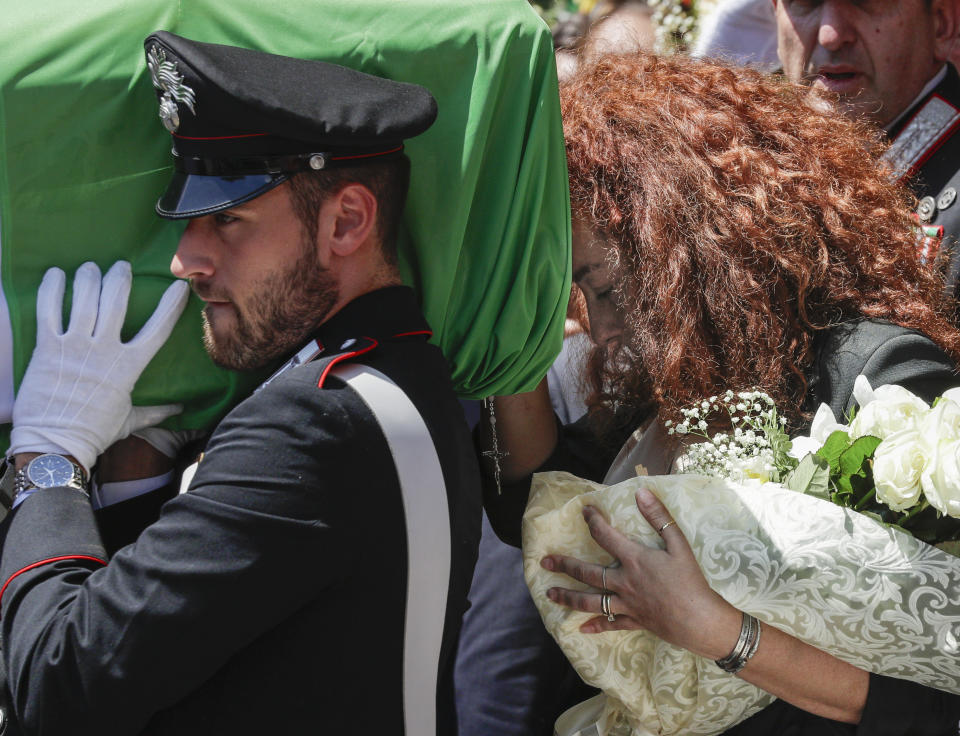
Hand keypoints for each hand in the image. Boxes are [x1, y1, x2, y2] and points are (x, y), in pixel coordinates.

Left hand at [10, 261, 189, 473]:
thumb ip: (156, 411)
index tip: (178, 287)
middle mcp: (104, 350)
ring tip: (91, 267)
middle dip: (120, 279)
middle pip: (116, 302)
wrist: (55, 444)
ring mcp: (74, 347)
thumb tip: (181, 410)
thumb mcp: (130, 420)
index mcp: (129, 366)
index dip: (170, 305)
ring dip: (89, 278)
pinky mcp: (47, 348)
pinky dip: (52, 289)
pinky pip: (49, 310)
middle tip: (120, 267)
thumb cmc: (95, 433)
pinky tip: (56, 275)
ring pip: (85, 300)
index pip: (157, 328)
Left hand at [541, 487, 740, 659]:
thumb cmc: (692, 581)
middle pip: (587, 573)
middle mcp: (624, 582)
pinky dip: (596, 625)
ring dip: (568, 596)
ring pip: (590, 601)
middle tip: (544, 562)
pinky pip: (610, 623)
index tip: (584, 511)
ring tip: (549, 593)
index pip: (605, 536)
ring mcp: (626, 604)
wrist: (701, 621)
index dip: (593, 521)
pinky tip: (581, 628)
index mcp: (634, 560)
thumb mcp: (679, 545)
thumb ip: (659, 518)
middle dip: (564, 566)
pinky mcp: (634, 621)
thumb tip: (642, 493)